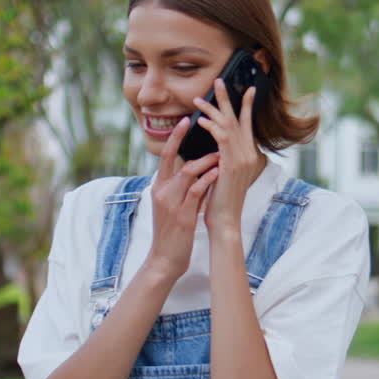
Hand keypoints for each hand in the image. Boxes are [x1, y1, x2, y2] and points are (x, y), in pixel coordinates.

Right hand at [146, 119, 219, 279]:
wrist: (165, 258)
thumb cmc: (173, 231)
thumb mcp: (173, 204)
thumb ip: (183, 186)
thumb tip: (199, 168)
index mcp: (159, 187)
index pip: (165, 157)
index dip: (174, 137)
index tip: (186, 120)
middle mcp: (161, 192)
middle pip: (176, 159)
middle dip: (189, 142)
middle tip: (209, 130)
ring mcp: (171, 203)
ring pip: (187, 172)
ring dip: (206, 161)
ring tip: (220, 155)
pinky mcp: (182, 216)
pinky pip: (195, 192)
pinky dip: (207, 179)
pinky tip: (218, 172)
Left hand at [194, 79, 263, 235]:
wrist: (225, 220)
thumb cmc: (220, 200)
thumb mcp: (223, 174)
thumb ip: (222, 158)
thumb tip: (216, 147)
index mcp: (247, 155)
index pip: (247, 125)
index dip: (246, 106)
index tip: (247, 89)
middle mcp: (248, 154)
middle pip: (239, 119)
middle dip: (228, 99)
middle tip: (219, 80)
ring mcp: (242, 159)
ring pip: (228, 125)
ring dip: (213, 110)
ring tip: (198, 99)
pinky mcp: (231, 164)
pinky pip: (222, 139)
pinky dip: (211, 127)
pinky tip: (200, 120)